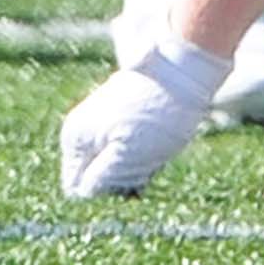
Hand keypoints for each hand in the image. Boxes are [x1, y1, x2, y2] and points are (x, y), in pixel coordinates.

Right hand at [60, 35, 232, 197]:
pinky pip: (133, 147)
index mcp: (75, 138)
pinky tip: (163, 140)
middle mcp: (84, 128)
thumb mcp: (124, 158)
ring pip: (118, 163)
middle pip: (98, 176)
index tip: (131, 186)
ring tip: (158, 148)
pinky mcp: (130, 114)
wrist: (188, 67)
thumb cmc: (157, 114)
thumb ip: (98, 184)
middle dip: (122, 180)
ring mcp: (107, 119)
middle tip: (148, 165)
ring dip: (138, 167)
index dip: (102, 196)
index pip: (76, 189)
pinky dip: (148, 152)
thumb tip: (83, 197)